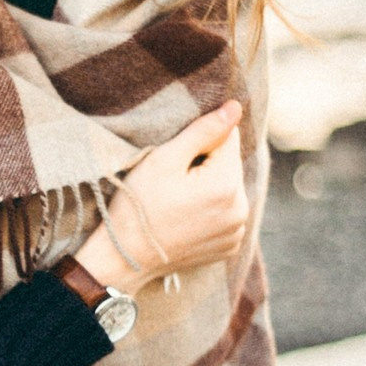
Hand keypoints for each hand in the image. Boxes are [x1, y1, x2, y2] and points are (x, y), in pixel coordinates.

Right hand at [72, 101, 249, 294]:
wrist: (124, 258)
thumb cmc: (138, 206)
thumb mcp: (164, 160)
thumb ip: (203, 130)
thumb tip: (235, 107)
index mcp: (227, 184)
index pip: (227, 138)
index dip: (198, 143)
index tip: (176, 161)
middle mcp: (241, 209)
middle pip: (229, 166)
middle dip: (205, 166)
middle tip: (171, 184)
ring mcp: (236, 231)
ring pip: (228, 190)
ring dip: (209, 188)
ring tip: (176, 203)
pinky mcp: (228, 246)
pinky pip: (226, 215)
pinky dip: (210, 211)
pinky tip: (185, 219)